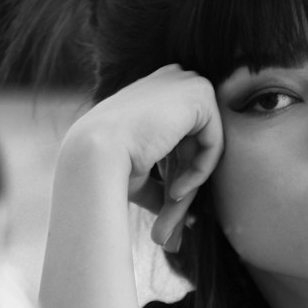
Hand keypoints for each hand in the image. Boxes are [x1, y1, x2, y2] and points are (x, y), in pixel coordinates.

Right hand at [70, 66, 223, 252]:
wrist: (94, 155)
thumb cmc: (108, 168)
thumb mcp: (139, 175)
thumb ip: (163, 184)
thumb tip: (185, 214)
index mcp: (153, 92)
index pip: (179, 139)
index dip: (176, 175)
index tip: (167, 206)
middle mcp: (169, 80)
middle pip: (193, 144)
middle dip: (185, 186)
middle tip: (172, 227)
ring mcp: (184, 81)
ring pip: (203, 147)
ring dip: (190, 187)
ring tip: (171, 214)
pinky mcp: (200, 93)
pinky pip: (214, 144)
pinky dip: (199, 173)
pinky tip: (176, 190)